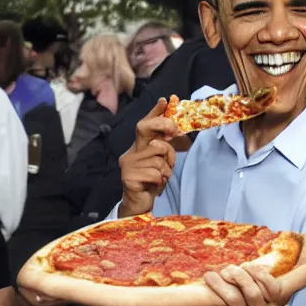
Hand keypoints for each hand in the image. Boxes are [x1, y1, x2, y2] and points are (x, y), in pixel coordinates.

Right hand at [118, 98, 180, 216]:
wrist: (140, 204)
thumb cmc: (152, 181)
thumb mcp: (162, 161)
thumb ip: (166, 147)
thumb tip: (177, 130)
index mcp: (138, 147)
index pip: (144, 124)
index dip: (155, 112)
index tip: (165, 100)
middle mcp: (130, 152)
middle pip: (144, 129)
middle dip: (162, 126)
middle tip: (174, 131)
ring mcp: (127, 164)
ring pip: (157, 155)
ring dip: (167, 168)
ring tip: (161, 176)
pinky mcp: (128, 177)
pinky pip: (154, 172)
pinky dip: (160, 179)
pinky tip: (155, 185)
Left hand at [205, 234, 305, 305]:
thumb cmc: (275, 305)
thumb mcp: (288, 288)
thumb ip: (297, 267)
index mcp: (281, 297)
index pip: (284, 284)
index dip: (276, 273)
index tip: (261, 264)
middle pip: (253, 293)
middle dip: (240, 277)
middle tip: (231, 268)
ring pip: (235, 301)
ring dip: (222, 286)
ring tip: (212, 275)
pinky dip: (215, 296)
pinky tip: (209, 284)